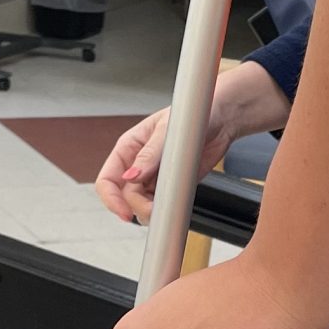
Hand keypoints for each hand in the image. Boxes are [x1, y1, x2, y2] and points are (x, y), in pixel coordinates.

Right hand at [95, 62, 290, 223]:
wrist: (220, 120)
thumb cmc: (190, 115)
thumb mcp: (166, 130)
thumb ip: (149, 154)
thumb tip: (131, 176)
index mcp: (129, 149)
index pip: (108, 180)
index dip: (112, 199)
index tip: (125, 212)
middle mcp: (138, 165)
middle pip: (125, 197)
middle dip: (137, 207)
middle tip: (155, 211)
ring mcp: (154, 178)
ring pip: (141, 205)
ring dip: (150, 212)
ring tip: (166, 207)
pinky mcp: (172, 186)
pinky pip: (162, 205)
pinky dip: (166, 210)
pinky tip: (174, 206)